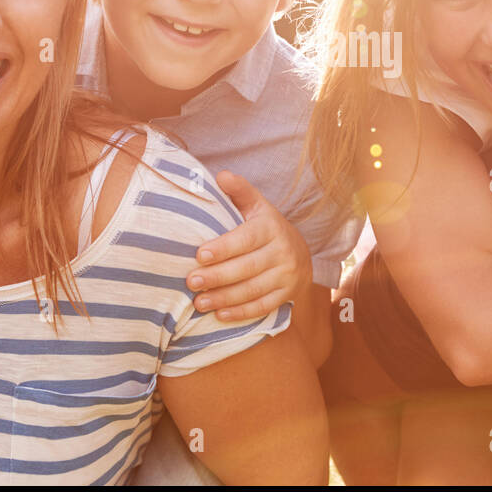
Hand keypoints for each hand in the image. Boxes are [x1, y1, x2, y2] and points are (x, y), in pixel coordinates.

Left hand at [187, 171, 311, 321]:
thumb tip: (222, 176)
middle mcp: (283, 251)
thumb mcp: (257, 205)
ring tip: (198, 302)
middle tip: (191, 281)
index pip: (246, 238)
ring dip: (224, 298)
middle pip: (247, 267)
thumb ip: (239, 191)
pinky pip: (263, 306)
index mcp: (271, 227)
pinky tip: (219, 315)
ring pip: (253, 290)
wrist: (300, 252)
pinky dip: (241, 313)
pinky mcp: (287, 294)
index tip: (200, 255)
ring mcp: (287, 275)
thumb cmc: (266, 227)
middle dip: (217, 276)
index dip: (223, 247)